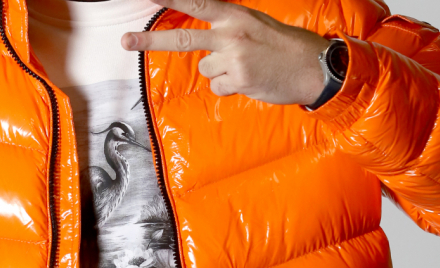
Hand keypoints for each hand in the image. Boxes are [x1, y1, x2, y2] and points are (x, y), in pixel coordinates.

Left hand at [121, 0, 329, 105]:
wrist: (314, 68)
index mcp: (236, 15)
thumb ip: (227, 26)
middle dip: (149, 40)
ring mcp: (234, 58)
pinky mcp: (239, 80)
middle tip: (124, 41)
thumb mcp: (256, 24)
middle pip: (182, 37)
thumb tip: (203, 42)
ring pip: (206, 68)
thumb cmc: (284, 46)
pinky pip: (218, 86)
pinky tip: (250, 80)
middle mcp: (232, 34)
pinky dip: (230, 86)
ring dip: (221, 71)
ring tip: (246, 67)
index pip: (197, 2)